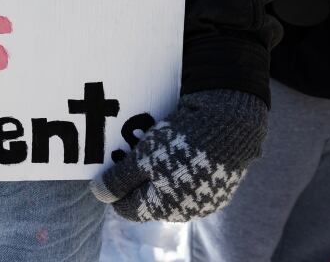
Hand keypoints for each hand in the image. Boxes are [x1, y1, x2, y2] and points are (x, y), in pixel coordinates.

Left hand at [90, 89, 266, 221]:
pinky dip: (176, 158)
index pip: (128, 208)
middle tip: (124, 149)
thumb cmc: (181, 144)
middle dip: (133, 174)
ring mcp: (205, 193)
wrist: (230, 121)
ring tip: (146, 140)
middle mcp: (187, 207)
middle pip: (149, 195)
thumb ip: (119, 180)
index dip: (114, 189)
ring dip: (154, 164)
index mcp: (165, 209)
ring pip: (168, 181)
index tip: (107, 166)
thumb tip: (98, 195)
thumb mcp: (141, 160)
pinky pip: (187, 171)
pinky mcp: (218, 175)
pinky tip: (171, 138)